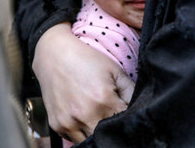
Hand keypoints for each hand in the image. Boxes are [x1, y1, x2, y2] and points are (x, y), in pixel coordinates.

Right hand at [32, 23, 134, 142]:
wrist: (54, 55)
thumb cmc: (87, 60)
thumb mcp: (114, 71)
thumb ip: (131, 92)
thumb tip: (140, 110)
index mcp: (103, 101)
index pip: (123, 123)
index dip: (126, 118)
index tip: (123, 110)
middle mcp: (84, 115)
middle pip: (107, 136)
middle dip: (111, 127)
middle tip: (110, 114)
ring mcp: (68, 122)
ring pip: (90, 141)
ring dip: (96, 132)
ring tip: (96, 114)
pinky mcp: (56, 126)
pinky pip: (74, 139)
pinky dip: (81, 132)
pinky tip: (82, 116)